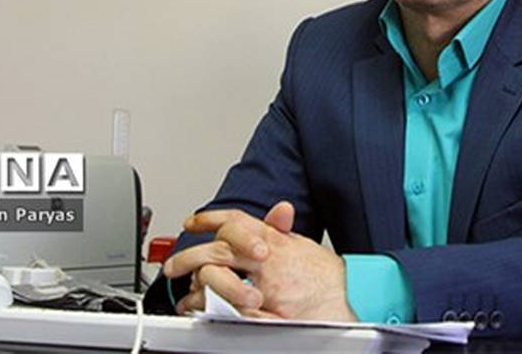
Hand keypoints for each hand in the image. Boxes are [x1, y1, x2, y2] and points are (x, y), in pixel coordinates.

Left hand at [170, 201, 355, 321]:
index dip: (211, 218)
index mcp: (275, 239)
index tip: (192, 221)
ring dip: (197, 284)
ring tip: (184, 291)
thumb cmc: (325, 275)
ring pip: (220, 277)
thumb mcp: (303, 244)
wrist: (348, 296)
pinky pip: (229, 308)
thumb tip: (279, 211)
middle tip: (173, 264)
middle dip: (191, 255)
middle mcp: (268, 259)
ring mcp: (265, 285)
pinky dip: (211, 308)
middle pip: (220, 249)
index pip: (237, 221)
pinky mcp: (265, 310)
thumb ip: (283, 230)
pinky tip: (199, 309)